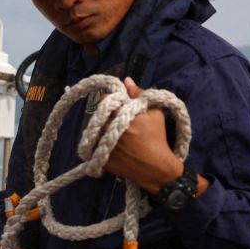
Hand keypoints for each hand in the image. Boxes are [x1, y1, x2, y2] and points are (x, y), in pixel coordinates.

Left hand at [101, 77, 184, 193]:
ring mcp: (102, 144)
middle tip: (116, 121)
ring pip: (93, 130)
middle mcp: (108, 128)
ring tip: (114, 134)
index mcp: (121, 115)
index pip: (105, 100)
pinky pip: (92, 146)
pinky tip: (110, 146)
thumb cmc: (157, 138)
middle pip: (98, 115)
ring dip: (101, 129)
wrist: (156, 168)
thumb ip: (139, 94)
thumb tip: (127, 80)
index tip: (116, 104)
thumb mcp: (154, 113)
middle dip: (106, 115)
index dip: (110, 100)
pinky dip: (98, 144)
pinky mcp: (100, 158)